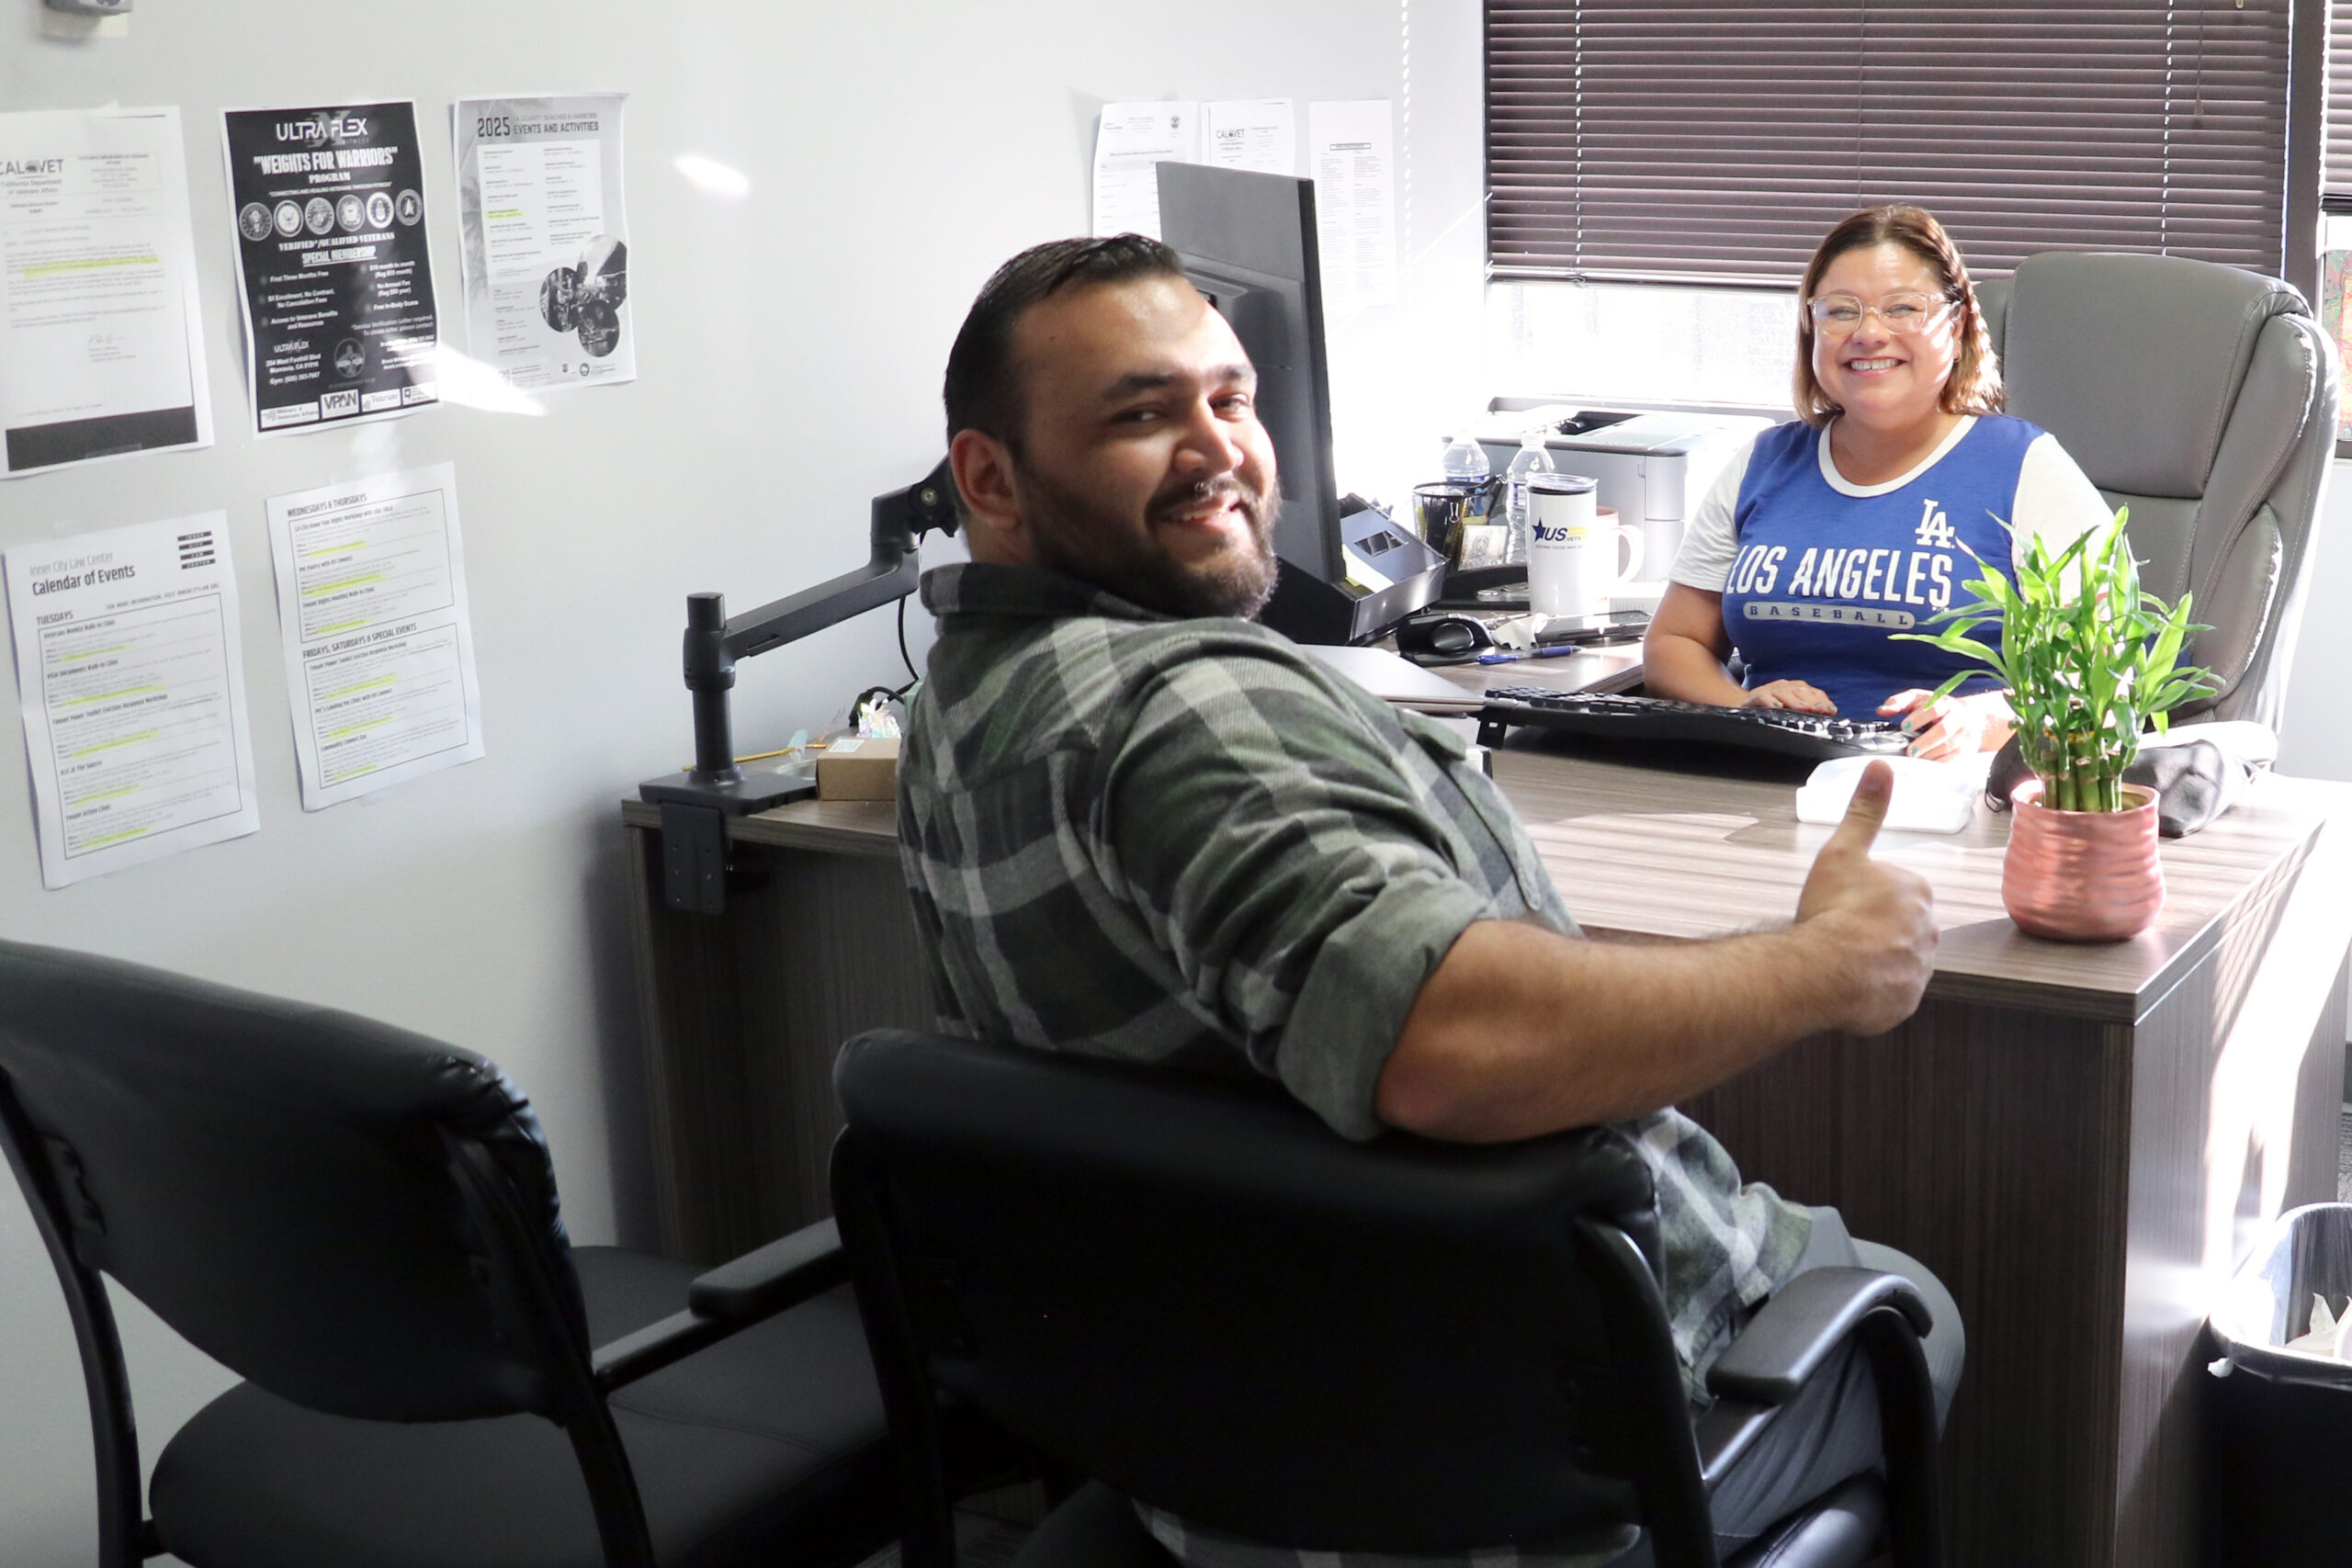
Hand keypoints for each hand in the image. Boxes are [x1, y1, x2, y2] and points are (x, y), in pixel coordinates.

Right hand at [1744, 679, 1836, 713]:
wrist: (1749, 704)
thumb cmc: (1774, 708)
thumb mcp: (1793, 710)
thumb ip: (1809, 712)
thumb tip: (1828, 716)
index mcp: (1798, 689)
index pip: (1814, 693)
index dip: (1823, 701)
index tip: (1831, 710)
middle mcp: (1786, 686)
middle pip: (1801, 691)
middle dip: (1811, 700)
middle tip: (1819, 709)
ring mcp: (1771, 689)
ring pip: (1784, 692)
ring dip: (1794, 700)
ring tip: (1802, 708)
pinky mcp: (1756, 695)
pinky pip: (1763, 696)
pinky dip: (1770, 701)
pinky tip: (1776, 706)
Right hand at [1793, 761, 1936, 1034]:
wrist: (1824, 970)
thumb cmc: (1832, 910)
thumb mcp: (1842, 851)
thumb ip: (1864, 811)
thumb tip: (1882, 766)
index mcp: (1917, 892)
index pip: (1895, 891)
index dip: (1864, 898)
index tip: (1841, 905)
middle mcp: (1929, 931)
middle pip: (1899, 927)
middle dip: (1873, 930)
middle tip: (1837, 933)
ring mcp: (1919, 970)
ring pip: (1896, 960)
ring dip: (1874, 961)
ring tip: (1839, 961)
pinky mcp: (1906, 1003)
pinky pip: (1891, 993)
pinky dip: (1873, 990)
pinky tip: (1847, 985)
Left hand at [1879, 689, 2013, 758]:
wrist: (1973, 717)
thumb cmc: (1938, 708)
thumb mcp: (1919, 699)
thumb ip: (1899, 702)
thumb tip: (1882, 710)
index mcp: (1943, 704)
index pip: (1934, 709)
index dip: (1919, 718)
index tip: (1905, 726)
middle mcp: (1956, 719)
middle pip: (1943, 730)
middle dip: (1924, 742)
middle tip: (1909, 751)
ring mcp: (1963, 735)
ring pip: (1948, 747)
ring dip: (1929, 755)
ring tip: (1914, 760)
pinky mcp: (1967, 750)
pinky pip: (1954, 760)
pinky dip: (1939, 765)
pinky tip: (1926, 767)